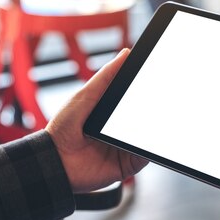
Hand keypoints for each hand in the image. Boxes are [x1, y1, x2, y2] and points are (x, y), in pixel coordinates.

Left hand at [46, 49, 147, 192]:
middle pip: (145, 117)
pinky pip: (144, 157)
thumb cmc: (63, 128)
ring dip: (155, 129)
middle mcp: (120, 129)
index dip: (148, 89)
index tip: (159, 76)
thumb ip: (105, 77)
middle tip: (165, 97)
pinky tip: (150, 140)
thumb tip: (126, 54)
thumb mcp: (84, 95)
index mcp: (112, 112)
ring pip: (147, 137)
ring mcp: (125, 147)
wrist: (54, 161)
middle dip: (156, 109)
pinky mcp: (127, 165)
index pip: (135, 98)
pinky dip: (150, 150)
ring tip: (161, 118)